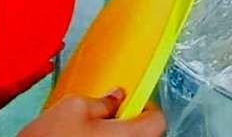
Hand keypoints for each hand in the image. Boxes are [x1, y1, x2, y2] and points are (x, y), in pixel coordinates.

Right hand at [20, 92, 164, 136]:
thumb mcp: (73, 108)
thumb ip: (101, 100)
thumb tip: (114, 97)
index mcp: (130, 136)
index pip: (158, 119)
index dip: (144, 105)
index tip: (132, 101)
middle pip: (146, 134)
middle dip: (130, 122)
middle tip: (110, 114)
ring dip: (117, 135)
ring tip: (93, 130)